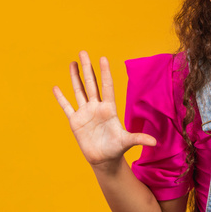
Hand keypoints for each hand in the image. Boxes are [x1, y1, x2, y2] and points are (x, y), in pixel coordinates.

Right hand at [52, 51, 156, 165]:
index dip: (105, 73)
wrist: (104, 160)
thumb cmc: (116, 149)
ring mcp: (85, 113)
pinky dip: (61, 98)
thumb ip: (139, 139)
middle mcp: (96, 107)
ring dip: (75, 77)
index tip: (103, 58)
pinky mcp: (75, 122)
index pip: (107, 86)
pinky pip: (67, 107)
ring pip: (79, 91)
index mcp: (109, 109)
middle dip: (87, 68)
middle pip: (91, 83)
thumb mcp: (127, 142)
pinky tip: (56, 88)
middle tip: (83, 52)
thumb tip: (154, 143)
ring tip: (72, 62)